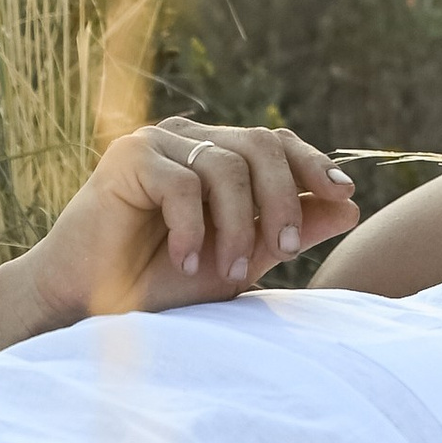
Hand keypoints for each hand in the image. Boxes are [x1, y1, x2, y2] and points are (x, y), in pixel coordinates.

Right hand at [24, 117, 360, 322]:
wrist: (89, 305)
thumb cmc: (160, 283)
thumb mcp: (241, 258)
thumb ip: (290, 229)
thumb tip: (351, 205)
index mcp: (216, 152)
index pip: (276, 142)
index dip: (313, 163)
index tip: (344, 194)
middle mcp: (189, 137)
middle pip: (260, 145)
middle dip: (283, 199)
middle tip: (288, 250)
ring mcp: (156, 143)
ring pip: (226, 165)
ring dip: (237, 224)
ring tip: (228, 271)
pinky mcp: (127, 159)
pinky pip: (182, 183)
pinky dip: (193, 227)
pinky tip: (188, 261)